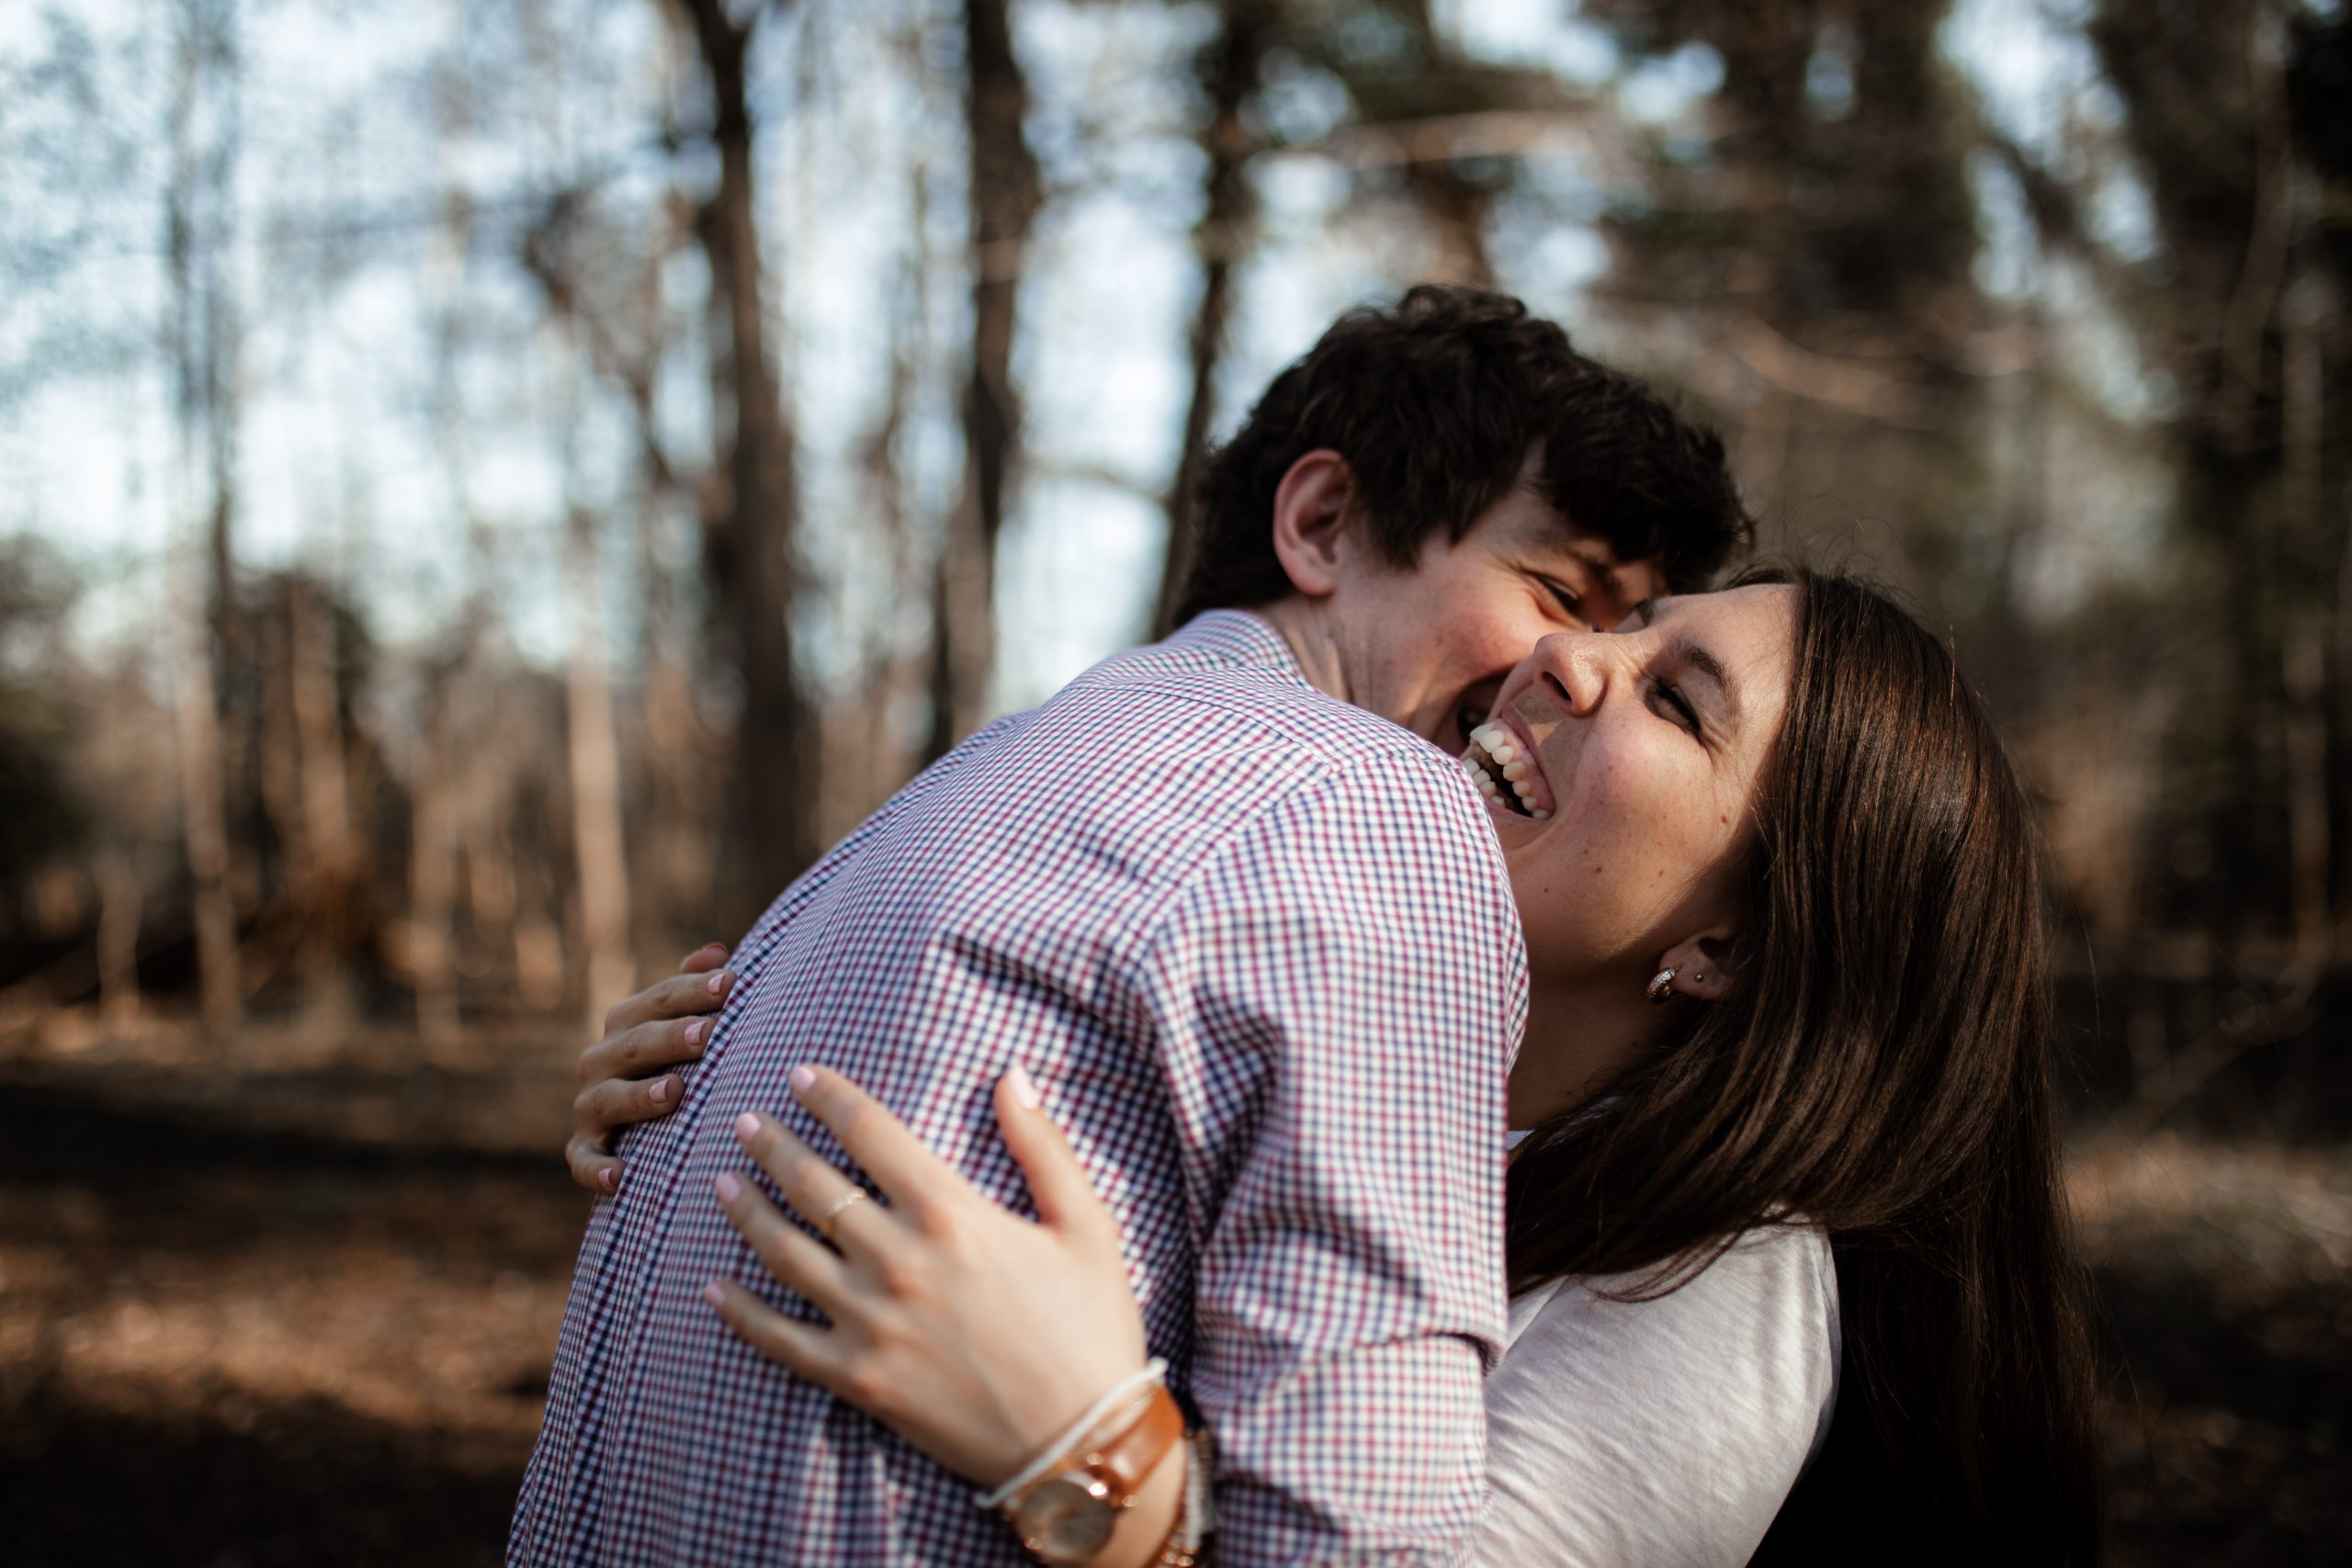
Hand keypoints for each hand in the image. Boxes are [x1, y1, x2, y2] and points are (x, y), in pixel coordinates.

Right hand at [565, 942, 737, 1193]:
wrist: (639, 1130)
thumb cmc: (676, 1062)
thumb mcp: (684, 1024)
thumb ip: (694, 987)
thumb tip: (718, 952)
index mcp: (627, 1023)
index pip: (661, 1000)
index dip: (695, 990)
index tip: (733, 984)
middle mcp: (601, 1060)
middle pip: (636, 1043)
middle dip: (673, 1038)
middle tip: (710, 1035)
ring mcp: (590, 1106)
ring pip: (608, 1098)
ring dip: (638, 1096)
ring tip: (674, 1093)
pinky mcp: (584, 1150)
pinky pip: (585, 1161)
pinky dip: (599, 1169)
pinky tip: (622, 1175)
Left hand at [704, 1064, 1147, 1490]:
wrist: (1082, 1443)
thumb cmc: (1091, 1327)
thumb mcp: (1087, 1225)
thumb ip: (1042, 1144)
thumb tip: (1012, 1075)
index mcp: (951, 1214)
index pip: (871, 1133)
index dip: (829, 1097)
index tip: (801, 1074)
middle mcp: (899, 1261)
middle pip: (814, 1185)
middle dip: (773, 1145)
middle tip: (745, 1121)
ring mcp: (871, 1323)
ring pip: (785, 1252)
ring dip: (747, 1211)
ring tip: (724, 1183)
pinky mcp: (858, 1379)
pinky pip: (780, 1339)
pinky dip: (741, 1312)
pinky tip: (715, 1286)